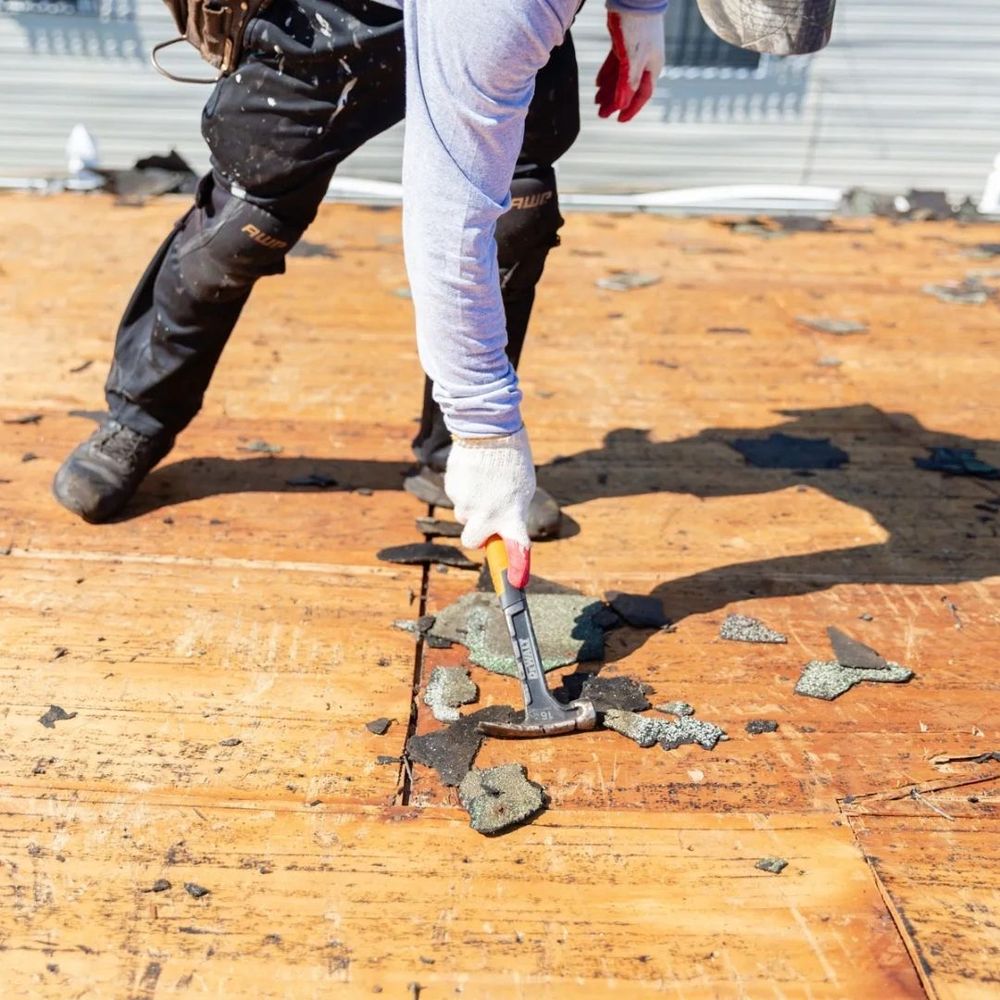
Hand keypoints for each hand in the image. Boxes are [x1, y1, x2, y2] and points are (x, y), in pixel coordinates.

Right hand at [444, 427, 533, 586]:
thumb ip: (513, 512)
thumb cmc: (512, 459)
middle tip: (486, 518)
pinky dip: (464, 489)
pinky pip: (457, 497)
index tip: (516, 584)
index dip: (515, 569)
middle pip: (472, 542)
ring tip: (484, 481)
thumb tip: (502, 528)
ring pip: (464, 515)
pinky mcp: (452, 490)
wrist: (488, 429)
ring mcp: (466, 503)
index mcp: (511, 514)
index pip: (516, 548)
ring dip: (472, 505)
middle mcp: (487, 514)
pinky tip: (474, 472)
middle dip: (477, 535)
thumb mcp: (524, 488)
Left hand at [595, 10, 665, 122]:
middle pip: (628, 88)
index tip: (618, 120)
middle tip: (601, 115)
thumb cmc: (637, 27)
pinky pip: (615, 65)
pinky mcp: (623, 43)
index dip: (630, 109)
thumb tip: (621, 106)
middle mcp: (644, 62)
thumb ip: (626, 83)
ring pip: (620, 77)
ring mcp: (634, 52)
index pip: (641, 95)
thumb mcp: (632, 58)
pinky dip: (607, 75)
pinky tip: (598, 85)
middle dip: (615, 102)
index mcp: (651, 67)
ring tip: (597, 102)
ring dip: (609, 91)